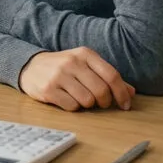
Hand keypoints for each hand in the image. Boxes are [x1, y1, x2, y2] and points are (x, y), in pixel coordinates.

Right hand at [18, 48, 135, 111]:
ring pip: (87, 100)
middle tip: (100, 104)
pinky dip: (74, 108)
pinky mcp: (48, 89)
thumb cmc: (64, 68)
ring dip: (88, 105)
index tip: (125, 105)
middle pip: (101, 90)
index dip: (122, 93)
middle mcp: (72, 62)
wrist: (30, 66)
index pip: (112, 75)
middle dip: (105, 102)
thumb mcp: (85, 66)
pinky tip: (68, 100)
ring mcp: (59, 75)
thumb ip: (107, 77)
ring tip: (81, 99)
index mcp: (85, 54)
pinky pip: (72, 106)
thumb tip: (131, 92)